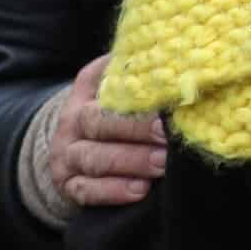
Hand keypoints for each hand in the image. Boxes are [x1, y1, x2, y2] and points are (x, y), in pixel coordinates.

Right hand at [51, 54, 166, 207]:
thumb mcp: (117, 88)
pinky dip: (113, 192)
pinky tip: (140, 191)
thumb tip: (183, 57)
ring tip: (161, 164)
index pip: (108, 87)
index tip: (169, 102)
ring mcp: (67, 155)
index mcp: (87, 91)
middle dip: (137, 130)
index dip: (138, 94)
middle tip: (169, 137)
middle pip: (100, 122)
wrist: (69, 149)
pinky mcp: (68, 185)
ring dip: (131, 162)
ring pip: (96, 158)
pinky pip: (87, 190)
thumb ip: (141, 74)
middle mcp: (73, 121)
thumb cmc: (112, 114)